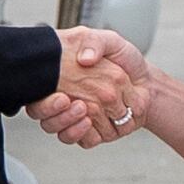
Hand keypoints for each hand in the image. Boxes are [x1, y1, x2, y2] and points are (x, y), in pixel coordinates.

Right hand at [30, 28, 147, 146]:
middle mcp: (67, 103)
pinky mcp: (95, 133)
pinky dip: (86, 135)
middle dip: (59, 114)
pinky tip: (90, 123)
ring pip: (64, 133)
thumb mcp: (109, 41)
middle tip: (72, 102)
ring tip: (84, 109)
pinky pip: (84, 142)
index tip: (60, 96)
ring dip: (72, 124)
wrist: (145, 79)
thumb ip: (95, 42)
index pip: (38, 100)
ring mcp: (80, 120)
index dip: (44, 103)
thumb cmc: (124, 58)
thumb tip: (85, 58)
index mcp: (62, 80)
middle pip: (48, 120)